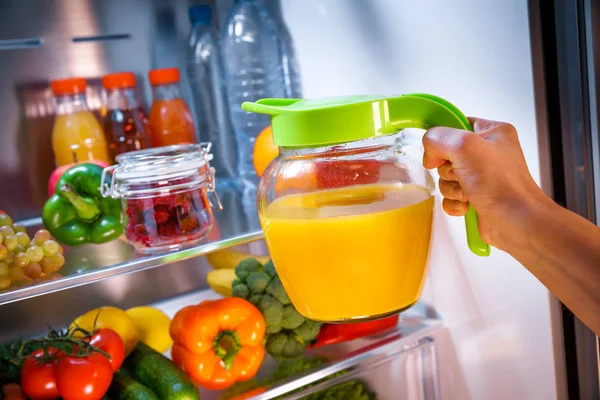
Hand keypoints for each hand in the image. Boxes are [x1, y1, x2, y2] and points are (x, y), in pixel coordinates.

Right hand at [422, 118, 548, 249]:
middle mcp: (488, 153)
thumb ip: (439, 138)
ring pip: (446, 177)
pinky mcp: (476, 197)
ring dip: (451, 188)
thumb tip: (429, 152)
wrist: (515, 222)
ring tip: (469, 192)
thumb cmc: (501, 184)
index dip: (445, 138)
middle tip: (463, 174)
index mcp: (493, 133)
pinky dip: (454, 203)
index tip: (442, 151)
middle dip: (449, 169)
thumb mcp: (465, 146)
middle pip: (447, 154)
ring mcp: (482, 177)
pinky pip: (450, 197)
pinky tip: (468, 205)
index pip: (458, 124)